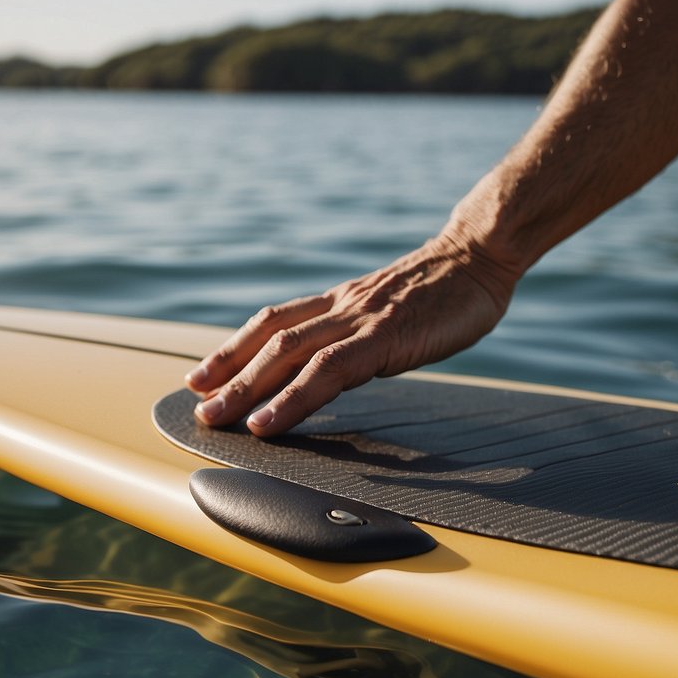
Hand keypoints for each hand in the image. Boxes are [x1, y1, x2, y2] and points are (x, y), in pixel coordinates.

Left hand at [185, 233, 516, 436]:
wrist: (481, 255)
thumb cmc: (447, 290)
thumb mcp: (395, 312)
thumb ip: (365, 336)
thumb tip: (344, 367)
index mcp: (343, 302)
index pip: (274, 322)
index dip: (234, 347)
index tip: (204, 373)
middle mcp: (341, 308)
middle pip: (270, 340)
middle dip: (228, 374)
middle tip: (197, 405)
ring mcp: (360, 321)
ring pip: (287, 355)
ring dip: (245, 389)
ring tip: (216, 418)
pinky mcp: (383, 338)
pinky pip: (327, 372)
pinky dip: (291, 399)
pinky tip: (268, 422)